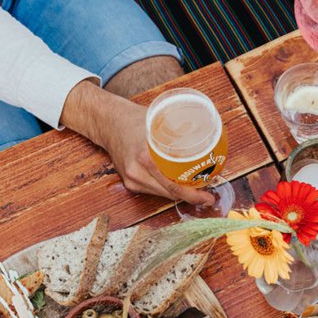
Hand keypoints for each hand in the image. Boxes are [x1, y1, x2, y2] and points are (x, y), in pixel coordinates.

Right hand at [61, 81, 214, 203]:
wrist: (108, 122)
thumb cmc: (136, 120)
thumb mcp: (161, 122)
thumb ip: (180, 133)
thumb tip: (208, 138)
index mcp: (146, 158)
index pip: (174, 187)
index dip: (194, 195)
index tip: (208, 197)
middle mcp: (137, 172)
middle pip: (170, 194)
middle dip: (191, 197)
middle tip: (207, 196)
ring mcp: (131, 180)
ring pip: (162, 195)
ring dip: (180, 194)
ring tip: (196, 190)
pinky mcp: (129, 183)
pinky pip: (153, 191)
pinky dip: (167, 190)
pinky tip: (178, 185)